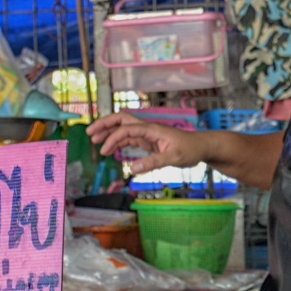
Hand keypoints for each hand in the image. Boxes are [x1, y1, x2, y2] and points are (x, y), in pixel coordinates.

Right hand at [86, 112, 207, 174]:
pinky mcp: (150, 141)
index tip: (104, 149)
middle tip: (89, 133)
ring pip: (124, 129)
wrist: (202, 147)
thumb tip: (133, 169)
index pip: (127, 129)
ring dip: (110, 134)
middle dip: (105, 125)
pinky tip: (111, 149)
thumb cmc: (191, 150)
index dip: (113, 137)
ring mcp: (148, 134)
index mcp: (152, 129)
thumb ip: (154, 162)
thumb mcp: (174, 158)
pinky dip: (119, 142)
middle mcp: (148, 129)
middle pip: (122, 120)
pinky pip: (130, 138)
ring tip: (96, 142)